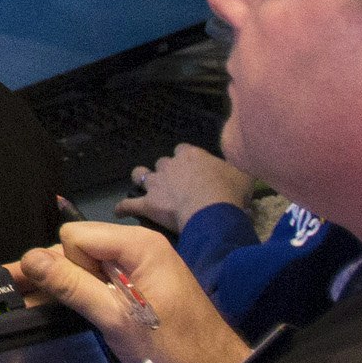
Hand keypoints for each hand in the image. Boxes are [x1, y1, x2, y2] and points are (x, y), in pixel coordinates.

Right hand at [8, 220, 250, 362]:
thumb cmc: (172, 347)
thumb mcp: (117, 319)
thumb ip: (73, 286)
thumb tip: (30, 259)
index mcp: (137, 245)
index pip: (75, 236)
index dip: (66, 265)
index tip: (67, 297)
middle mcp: (137, 248)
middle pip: (78, 249)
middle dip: (54, 273)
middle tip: (16, 297)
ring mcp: (140, 267)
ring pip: (86, 267)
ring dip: (65, 286)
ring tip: (25, 302)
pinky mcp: (140, 287)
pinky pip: (101, 281)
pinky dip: (82, 294)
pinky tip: (54, 306)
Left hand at [117, 141, 256, 233]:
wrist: (212, 210)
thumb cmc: (230, 191)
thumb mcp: (242, 174)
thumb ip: (236, 169)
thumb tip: (240, 169)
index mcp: (191, 155)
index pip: (184, 150)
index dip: (186, 160)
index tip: (193, 169)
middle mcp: (170, 165)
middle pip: (163, 163)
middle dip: (167, 171)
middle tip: (175, 184)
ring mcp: (156, 183)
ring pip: (141, 174)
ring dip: (141, 179)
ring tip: (143, 186)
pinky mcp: (148, 203)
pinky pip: (130, 205)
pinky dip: (124, 208)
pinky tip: (119, 212)